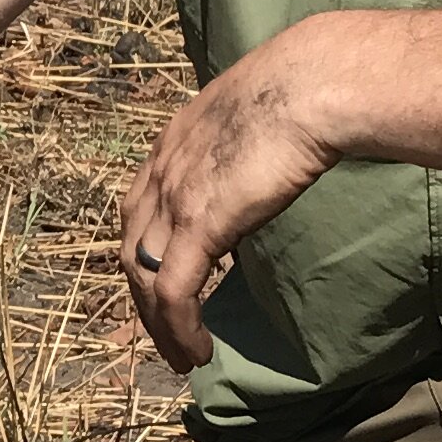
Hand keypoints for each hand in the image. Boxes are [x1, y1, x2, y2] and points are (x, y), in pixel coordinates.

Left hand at [122, 30, 353, 371]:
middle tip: (168, 338)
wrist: (309, 85)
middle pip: (132, 252)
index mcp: (169, 146)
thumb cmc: (299, 94)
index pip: (139, 214)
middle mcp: (159, 172)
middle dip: (145, 302)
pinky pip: (174, 292)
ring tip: (183, 357)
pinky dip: (179, 329)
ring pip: (145, 280)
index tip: (163, 290)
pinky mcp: (197, 223)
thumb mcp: (249, 124)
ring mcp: (173, 198)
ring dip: (160, 327)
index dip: (147, 257)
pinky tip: (198, 352)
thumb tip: (256, 176)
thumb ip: (236, 154)